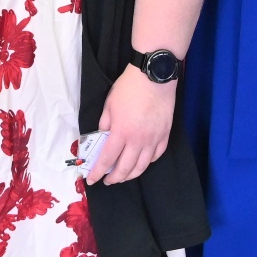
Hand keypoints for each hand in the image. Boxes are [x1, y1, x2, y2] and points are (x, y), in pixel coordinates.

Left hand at [87, 65, 174, 185]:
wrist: (154, 76)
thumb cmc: (129, 87)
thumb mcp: (109, 104)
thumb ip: (104, 124)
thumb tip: (102, 137)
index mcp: (121, 132)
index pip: (107, 160)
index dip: (98, 172)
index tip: (92, 180)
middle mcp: (138, 140)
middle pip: (125, 168)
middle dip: (114, 178)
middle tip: (107, 180)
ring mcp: (153, 139)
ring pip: (142, 166)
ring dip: (131, 175)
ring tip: (123, 176)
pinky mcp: (165, 134)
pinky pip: (156, 155)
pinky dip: (148, 162)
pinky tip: (142, 162)